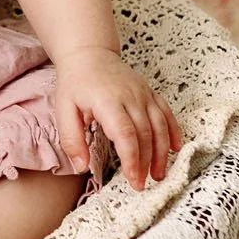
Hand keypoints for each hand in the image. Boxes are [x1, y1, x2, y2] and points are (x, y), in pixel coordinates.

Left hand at [53, 47, 181, 191]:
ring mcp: (143, 93)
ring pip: (160, 125)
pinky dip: (173, 131)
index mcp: (108, 101)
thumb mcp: (63, 110)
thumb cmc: (76, 83)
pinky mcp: (150, 93)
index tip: (133, 179)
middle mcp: (130, 96)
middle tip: (141, 184)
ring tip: (158, 174)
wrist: (89, 54)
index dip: (132, 159)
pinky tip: (175, 148)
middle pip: (145, 133)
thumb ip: (71, 139)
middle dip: (145, 162)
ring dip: (162, 152)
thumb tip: (81, 167)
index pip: (125, 133)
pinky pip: (166, 113)